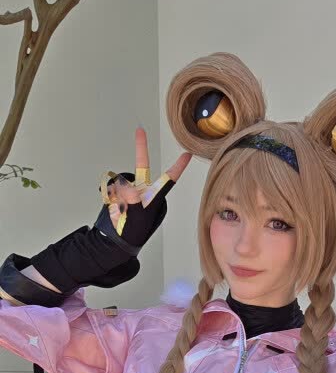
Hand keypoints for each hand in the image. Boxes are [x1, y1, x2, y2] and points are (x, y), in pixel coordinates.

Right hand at [97, 128, 191, 248]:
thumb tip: (128, 188)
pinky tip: (115, 209)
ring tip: (122, 213)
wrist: (117, 240)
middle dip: (140, 148)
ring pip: (121, 183)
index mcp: (153, 197)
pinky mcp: (117, 193)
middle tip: (140, 131)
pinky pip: (112, 189)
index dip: (178, 167)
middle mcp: (142, 191)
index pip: (168, 179)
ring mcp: (129, 191)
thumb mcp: (137, 217)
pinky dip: (111, 198)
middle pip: (142, 167)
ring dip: (118, 197)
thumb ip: (133, 200)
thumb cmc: (133, 232)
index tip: (187, 154)